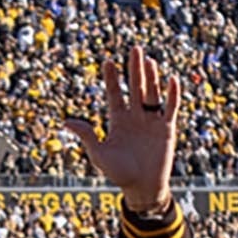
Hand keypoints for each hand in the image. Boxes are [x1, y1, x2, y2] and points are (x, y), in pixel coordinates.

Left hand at [63, 45, 180, 212]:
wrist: (142, 188)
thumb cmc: (119, 174)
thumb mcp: (99, 155)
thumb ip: (87, 136)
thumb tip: (66, 122)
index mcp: (118, 120)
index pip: (115, 93)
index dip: (112, 78)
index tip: (108, 62)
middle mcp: (135, 117)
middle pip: (135, 87)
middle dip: (134, 69)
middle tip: (134, 49)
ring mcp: (151, 121)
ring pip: (152, 93)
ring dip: (151, 78)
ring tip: (148, 61)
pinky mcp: (166, 129)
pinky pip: (170, 108)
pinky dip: (171, 94)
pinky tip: (170, 80)